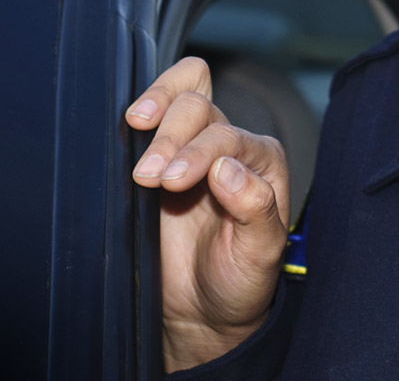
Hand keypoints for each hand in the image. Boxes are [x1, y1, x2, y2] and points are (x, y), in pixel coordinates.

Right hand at [127, 57, 290, 370]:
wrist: (205, 311)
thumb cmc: (241, 278)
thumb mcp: (261, 253)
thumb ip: (256, 208)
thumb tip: (226, 168)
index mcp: (260, 160)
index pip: (227, 136)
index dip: (199, 152)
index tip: (172, 183)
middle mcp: (230, 146)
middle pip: (199, 108)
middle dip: (171, 136)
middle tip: (147, 178)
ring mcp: (194, 149)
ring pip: (181, 98)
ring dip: (155, 112)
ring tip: (135, 147)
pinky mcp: (161, 161)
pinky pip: (154, 120)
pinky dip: (141, 116)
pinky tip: (127, 132)